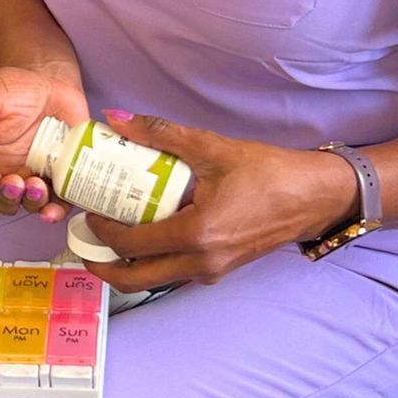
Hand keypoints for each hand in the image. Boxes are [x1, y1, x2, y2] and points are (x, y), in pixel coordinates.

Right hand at [0, 62, 89, 218]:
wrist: (51, 80)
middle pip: (2, 200)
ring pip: (30, 204)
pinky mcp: (60, 176)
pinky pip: (59, 201)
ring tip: (36, 186)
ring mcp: (35, 176)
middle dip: (8, 197)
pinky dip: (58, 209)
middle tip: (15, 182)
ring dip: (32, 202)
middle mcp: (8, 173)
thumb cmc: (15, 90)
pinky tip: (55, 207)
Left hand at [74, 110, 360, 289]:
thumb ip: (161, 133)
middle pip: (134, 279)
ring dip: (127, 264)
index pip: (130, 243)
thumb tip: (116, 118)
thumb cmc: (269, 172)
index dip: (100, 229)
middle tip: (83, 240)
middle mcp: (201, 262)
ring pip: (154, 279)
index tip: (87, 209)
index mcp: (196, 235)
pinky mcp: (220, 270)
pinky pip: (175, 271)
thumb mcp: (212, 147)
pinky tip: (145, 232)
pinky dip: (152, 260)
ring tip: (108, 236)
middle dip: (102, 264)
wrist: (315, 196)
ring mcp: (212, 271)